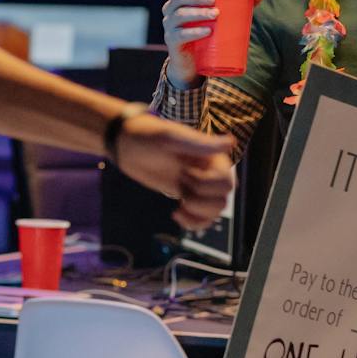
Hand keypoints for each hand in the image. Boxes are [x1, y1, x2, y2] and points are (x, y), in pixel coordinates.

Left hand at [112, 112, 235, 230]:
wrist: (126, 144)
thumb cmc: (146, 135)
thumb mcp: (170, 137)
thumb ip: (200, 144)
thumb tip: (231, 142)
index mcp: (211, 156)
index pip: (226, 181)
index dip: (205, 183)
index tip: (183, 173)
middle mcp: (208, 170)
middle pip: (223, 197)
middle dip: (201, 199)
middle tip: (180, 185)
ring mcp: (197, 184)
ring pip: (216, 209)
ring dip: (198, 214)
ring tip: (179, 208)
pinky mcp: (186, 195)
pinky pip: (202, 216)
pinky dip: (194, 223)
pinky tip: (176, 215)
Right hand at [161, 0, 260, 88]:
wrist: (192, 62)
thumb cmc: (207, 32)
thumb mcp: (220, 17)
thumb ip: (239, 5)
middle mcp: (171, 10)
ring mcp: (170, 26)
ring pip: (180, 15)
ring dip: (198, 13)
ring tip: (216, 14)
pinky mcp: (172, 42)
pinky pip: (180, 35)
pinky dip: (194, 32)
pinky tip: (207, 31)